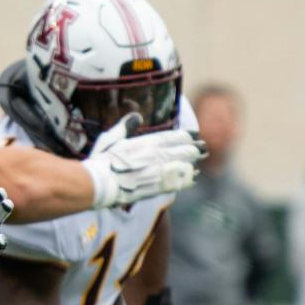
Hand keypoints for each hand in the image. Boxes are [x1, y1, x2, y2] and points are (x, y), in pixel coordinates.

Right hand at [85, 120, 204, 207]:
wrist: (101, 184)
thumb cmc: (102, 161)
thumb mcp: (112, 138)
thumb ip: (126, 127)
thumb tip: (137, 116)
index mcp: (146, 143)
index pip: (173, 137)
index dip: (186, 136)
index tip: (194, 134)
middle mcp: (156, 156)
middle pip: (182, 150)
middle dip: (194, 148)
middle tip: (203, 147)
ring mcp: (159, 172)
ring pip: (183, 164)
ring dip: (193, 161)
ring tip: (201, 159)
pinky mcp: (157, 187)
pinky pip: (178, 181)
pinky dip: (187, 178)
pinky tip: (193, 176)